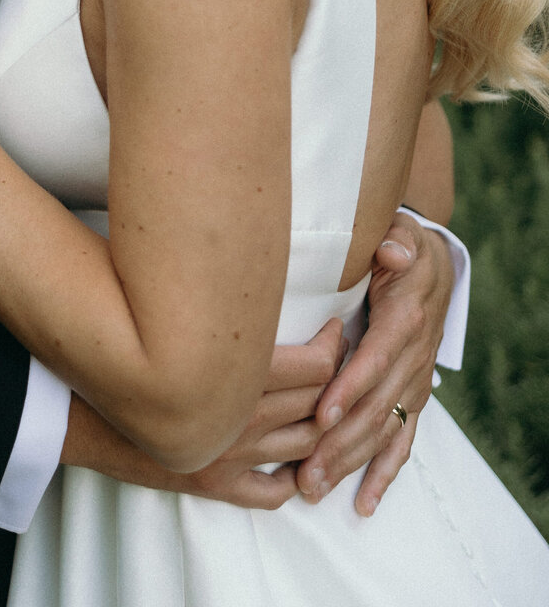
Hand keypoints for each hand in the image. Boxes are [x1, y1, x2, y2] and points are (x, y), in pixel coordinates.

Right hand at [63, 319, 343, 509]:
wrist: (73, 408)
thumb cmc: (117, 344)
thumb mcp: (167, 311)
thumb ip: (214, 296)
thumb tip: (247, 250)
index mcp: (231, 375)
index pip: (315, 368)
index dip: (334, 345)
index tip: (335, 325)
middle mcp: (239, 420)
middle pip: (317, 404)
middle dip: (338, 381)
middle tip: (340, 358)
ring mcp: (228, 456)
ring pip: (304, 445)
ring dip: (323, 425)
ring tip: (329, 402)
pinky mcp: (214, 483)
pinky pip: (272, 493)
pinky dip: (293, 477)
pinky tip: (295, 456)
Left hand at [298, 214, 453, 513]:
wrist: (431, 263)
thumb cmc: (400, 246)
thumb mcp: (399, 234)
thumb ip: (394, 242)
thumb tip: (390, 252)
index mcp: (404, 320)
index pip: (375, 360)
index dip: (349, 388)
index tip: (321, 414)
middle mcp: (412, 358)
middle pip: (376, 407)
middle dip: (340, 443)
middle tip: (305, 471)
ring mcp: (414, 382)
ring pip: (383, 430)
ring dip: (350, 463)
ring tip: (315, 489)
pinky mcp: (412, 396)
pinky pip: (402, 439)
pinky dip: (384, 473)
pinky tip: (364, 502)